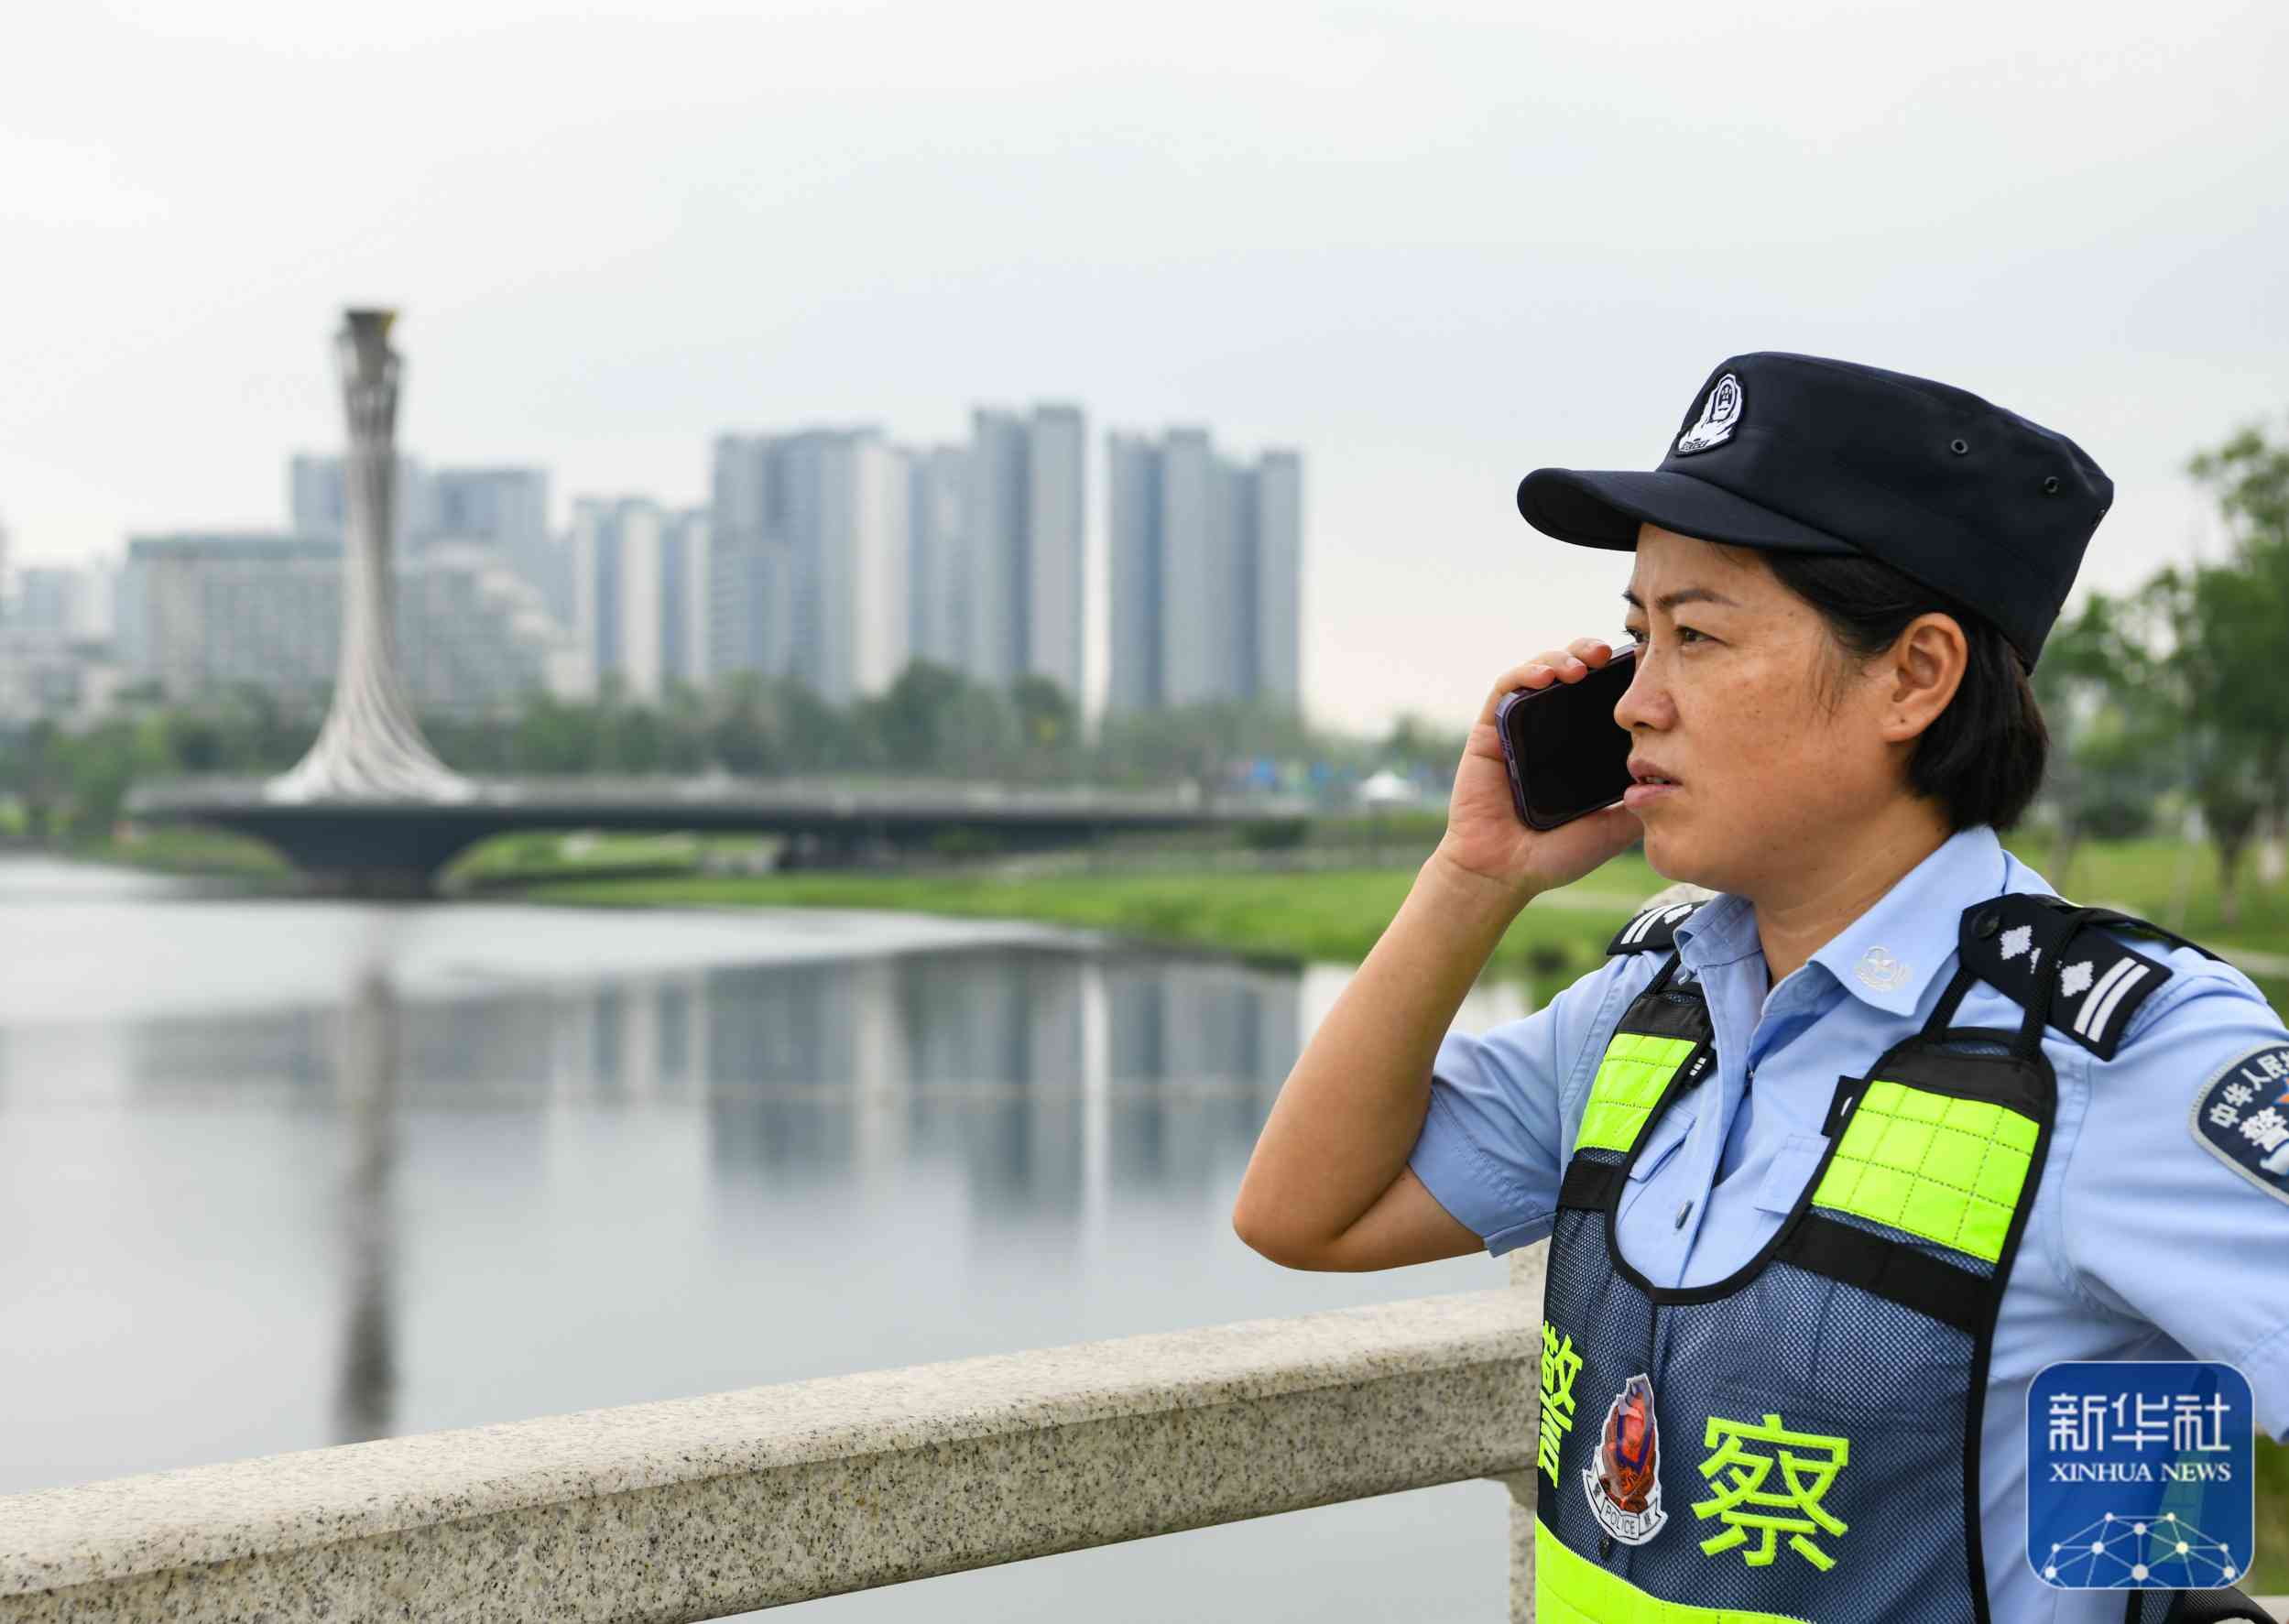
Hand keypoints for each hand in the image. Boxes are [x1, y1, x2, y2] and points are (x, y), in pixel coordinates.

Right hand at [1435, 638, 1642, 900]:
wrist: (1505, 873)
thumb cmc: (1556, 855)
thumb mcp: (1616, 827)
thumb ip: (1644, 802)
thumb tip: (1686, 779)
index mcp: (1581, 748)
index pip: (1603, 697)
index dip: (1620, 675)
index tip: (1643, 666)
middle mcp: (1551, 731)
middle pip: (1574, 673)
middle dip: (1591, 653)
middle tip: (1609, 653)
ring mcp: (1520, 728)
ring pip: (1540, 671)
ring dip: (1561, 657)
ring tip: (1581, 665)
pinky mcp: (1489, 729)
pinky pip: (1504, 688)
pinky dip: (1524, 673)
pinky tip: (1545, 676)